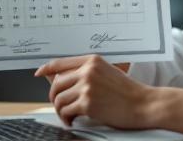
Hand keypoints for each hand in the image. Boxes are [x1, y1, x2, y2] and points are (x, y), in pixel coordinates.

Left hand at [35, 55, 149, 127]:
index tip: (39, 74)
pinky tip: (73, 120)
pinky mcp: (88, 103)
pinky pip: (66, 111)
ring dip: (60, 110)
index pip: (60, 63)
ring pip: (58, 98)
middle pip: (56, 83)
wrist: (143, 104)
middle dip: (54, 97)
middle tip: (61, 106)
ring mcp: (87, 86)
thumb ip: (85, 73)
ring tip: (69, 116)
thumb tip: (59, 79)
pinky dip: (66, 118)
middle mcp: (88, 71)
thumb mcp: (107, 73)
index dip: (46, 69)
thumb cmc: (128, 91)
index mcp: (92, 61)